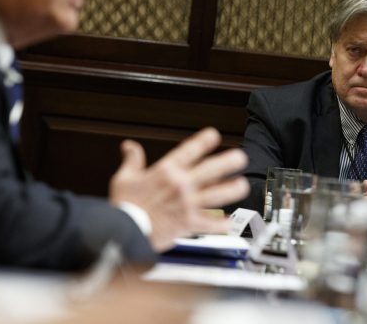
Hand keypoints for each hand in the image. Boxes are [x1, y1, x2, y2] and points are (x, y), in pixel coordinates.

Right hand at [108, 127, 248, 250]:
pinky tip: (230, 222)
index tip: (214, 135)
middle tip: (240, 157)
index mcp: (165, 171)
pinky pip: (210, 223)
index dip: (204, 140)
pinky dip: (222, 224)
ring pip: (217, 195)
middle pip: (211, 169)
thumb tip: (129, 146)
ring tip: (242, 185)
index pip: (189, 150)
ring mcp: (187, 204)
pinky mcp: (188, 223)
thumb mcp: (124, 178)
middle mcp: (180, 185)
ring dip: (233, 190)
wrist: (125, 232)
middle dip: (229, 161)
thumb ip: (132, 160)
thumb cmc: (125, 206)